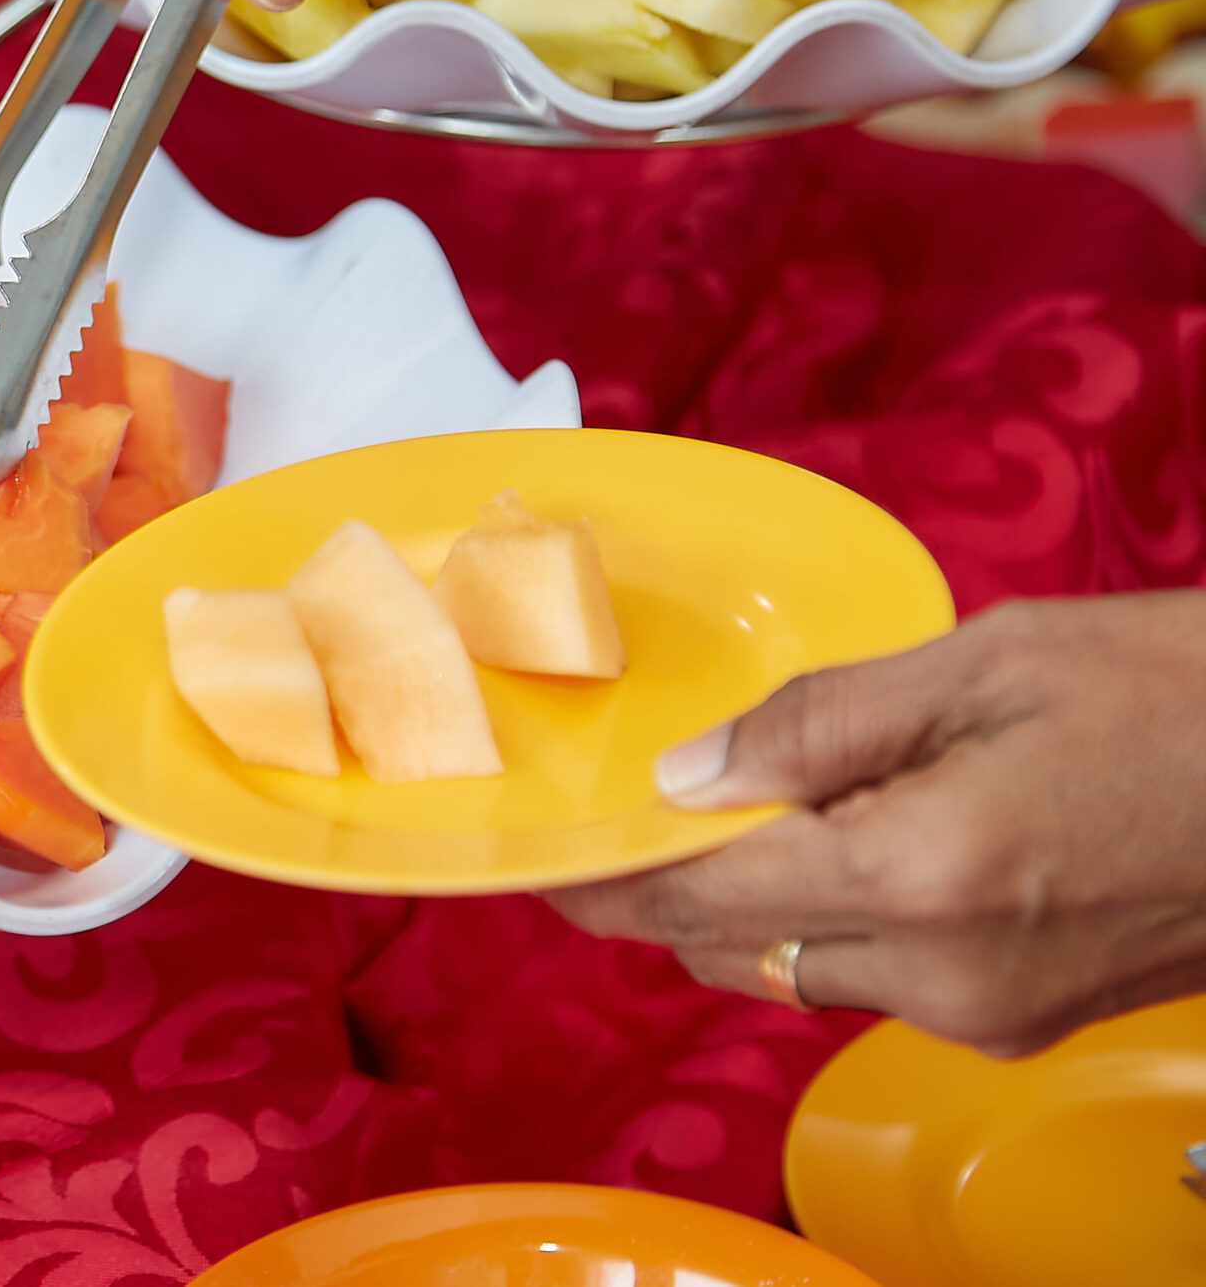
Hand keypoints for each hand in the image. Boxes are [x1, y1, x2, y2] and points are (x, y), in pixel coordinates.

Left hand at [545, 592, 1205, 1056]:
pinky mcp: (1028, 1019)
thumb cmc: (1183, 693)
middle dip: (660, 894)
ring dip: (744, 907)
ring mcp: (991, 1011)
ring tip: (714, 821)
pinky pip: (879, 980)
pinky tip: (829, 846)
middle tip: (610, 831)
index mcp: (922, 875)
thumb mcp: (988, 662)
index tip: (540, 860)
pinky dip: (828, 921)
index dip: (604, 882)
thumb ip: (821, 721)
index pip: (702, 898)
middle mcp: (945, 974)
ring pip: (803, 970)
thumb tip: (691, 775)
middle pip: (737, 948)